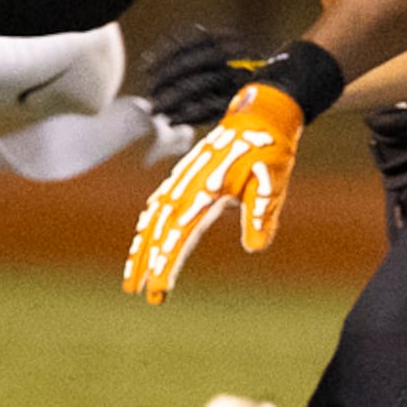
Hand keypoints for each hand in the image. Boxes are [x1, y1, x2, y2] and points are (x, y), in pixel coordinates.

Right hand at [123, 81, 308, 303]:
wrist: (259, 114)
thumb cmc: (268, 148)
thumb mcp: (273, 181)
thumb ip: (262, 213)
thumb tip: (254, 247)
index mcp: (206, 189)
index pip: (179, 233)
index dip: (166, 262)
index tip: (158, 288)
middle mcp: (186, 185)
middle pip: (157, 228)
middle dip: (145, 261)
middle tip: (138, 292)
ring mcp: (182, 180)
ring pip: (152, 218)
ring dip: (140, 247)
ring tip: (133, 276)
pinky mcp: (184, 178)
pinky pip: (157, 205)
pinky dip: (147, 226)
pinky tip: (143, 240)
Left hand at [137, 25, 262, 130]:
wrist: (290, 85)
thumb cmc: (244, 69)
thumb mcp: (221, 51)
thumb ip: (190, 52)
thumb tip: (150, 59)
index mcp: (228, 38)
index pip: (193, 41)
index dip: (166, 54)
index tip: (146, 66)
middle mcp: (236, 54)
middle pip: (195, 62)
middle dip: (167, 78)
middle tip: (149, 94)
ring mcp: (240, 76)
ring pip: (202, 84)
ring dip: (174, 99)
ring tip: (157, 110)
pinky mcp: (243, 99)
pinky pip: (213, 108)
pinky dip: (190, 116)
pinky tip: (174, 121)